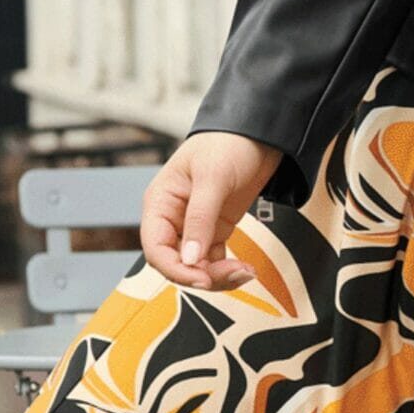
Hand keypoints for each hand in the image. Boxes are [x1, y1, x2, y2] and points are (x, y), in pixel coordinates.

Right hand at [141, 131, 281, 292]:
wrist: (258, 133)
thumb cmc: (228, 145)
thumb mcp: (213, 178)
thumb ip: (200, 218)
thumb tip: (190, 260)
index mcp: (160, 203)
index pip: (156, 248)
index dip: (175, 269)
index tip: (202, 279)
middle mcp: (173, 218)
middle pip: (176, 263)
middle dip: (202, 275)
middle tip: (235, 273)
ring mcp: (194, 226)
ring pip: (196, 267)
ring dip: (218, 276)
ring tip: (246, 272)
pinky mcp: (215, 230)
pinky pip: (213, 261)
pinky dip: (228, 270)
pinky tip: (247, 270)